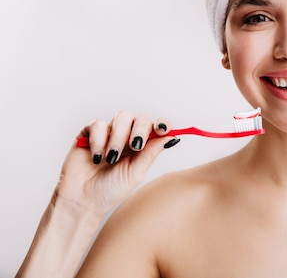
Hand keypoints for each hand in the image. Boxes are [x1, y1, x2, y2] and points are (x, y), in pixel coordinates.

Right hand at [55, 111, 178, 215]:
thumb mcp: (135, 173)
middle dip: (140, 130)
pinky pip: (98, 124)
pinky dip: (99, 140)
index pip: (156, 127)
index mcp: (142, 146)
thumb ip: (151, 153)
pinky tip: (96, 157)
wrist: (83, 200)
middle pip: (141, 118)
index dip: (162, 124)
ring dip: (119, 137)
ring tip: (111, 157)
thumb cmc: (111, 190)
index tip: (164, 129)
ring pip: (122, 117)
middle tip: (135, 146)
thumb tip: (172, 137)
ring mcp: (109, 133)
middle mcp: (127, 136)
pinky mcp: (89, 133)